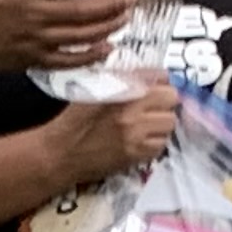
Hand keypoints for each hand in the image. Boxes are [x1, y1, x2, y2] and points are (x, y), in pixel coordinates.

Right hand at [0, 0, 134, 74]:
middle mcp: (33, 14)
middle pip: (83, 11)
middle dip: (112, 4)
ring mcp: (34, 41)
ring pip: (81, 36)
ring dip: (108, 27)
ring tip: (124, 18)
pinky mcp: (34, 60)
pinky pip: (69, 61)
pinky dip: (91, 56)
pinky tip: (107, 48)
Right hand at [44, 85, 179, 188]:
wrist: (59, 154)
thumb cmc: (74, 121)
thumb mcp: (95, 90)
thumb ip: (124, 80)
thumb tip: (152, 76)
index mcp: (122, 88)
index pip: (161, 76)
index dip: (160, 83)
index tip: (154, 90)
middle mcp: (131, 109)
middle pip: (171, 98)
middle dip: (165, 103)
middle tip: (153, 110)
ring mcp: (134, 133)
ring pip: (170, 123)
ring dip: (161, 124)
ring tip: (147, 127)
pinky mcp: (134, 155)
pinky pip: (160, 146)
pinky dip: (154, 144)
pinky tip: (141, 142)